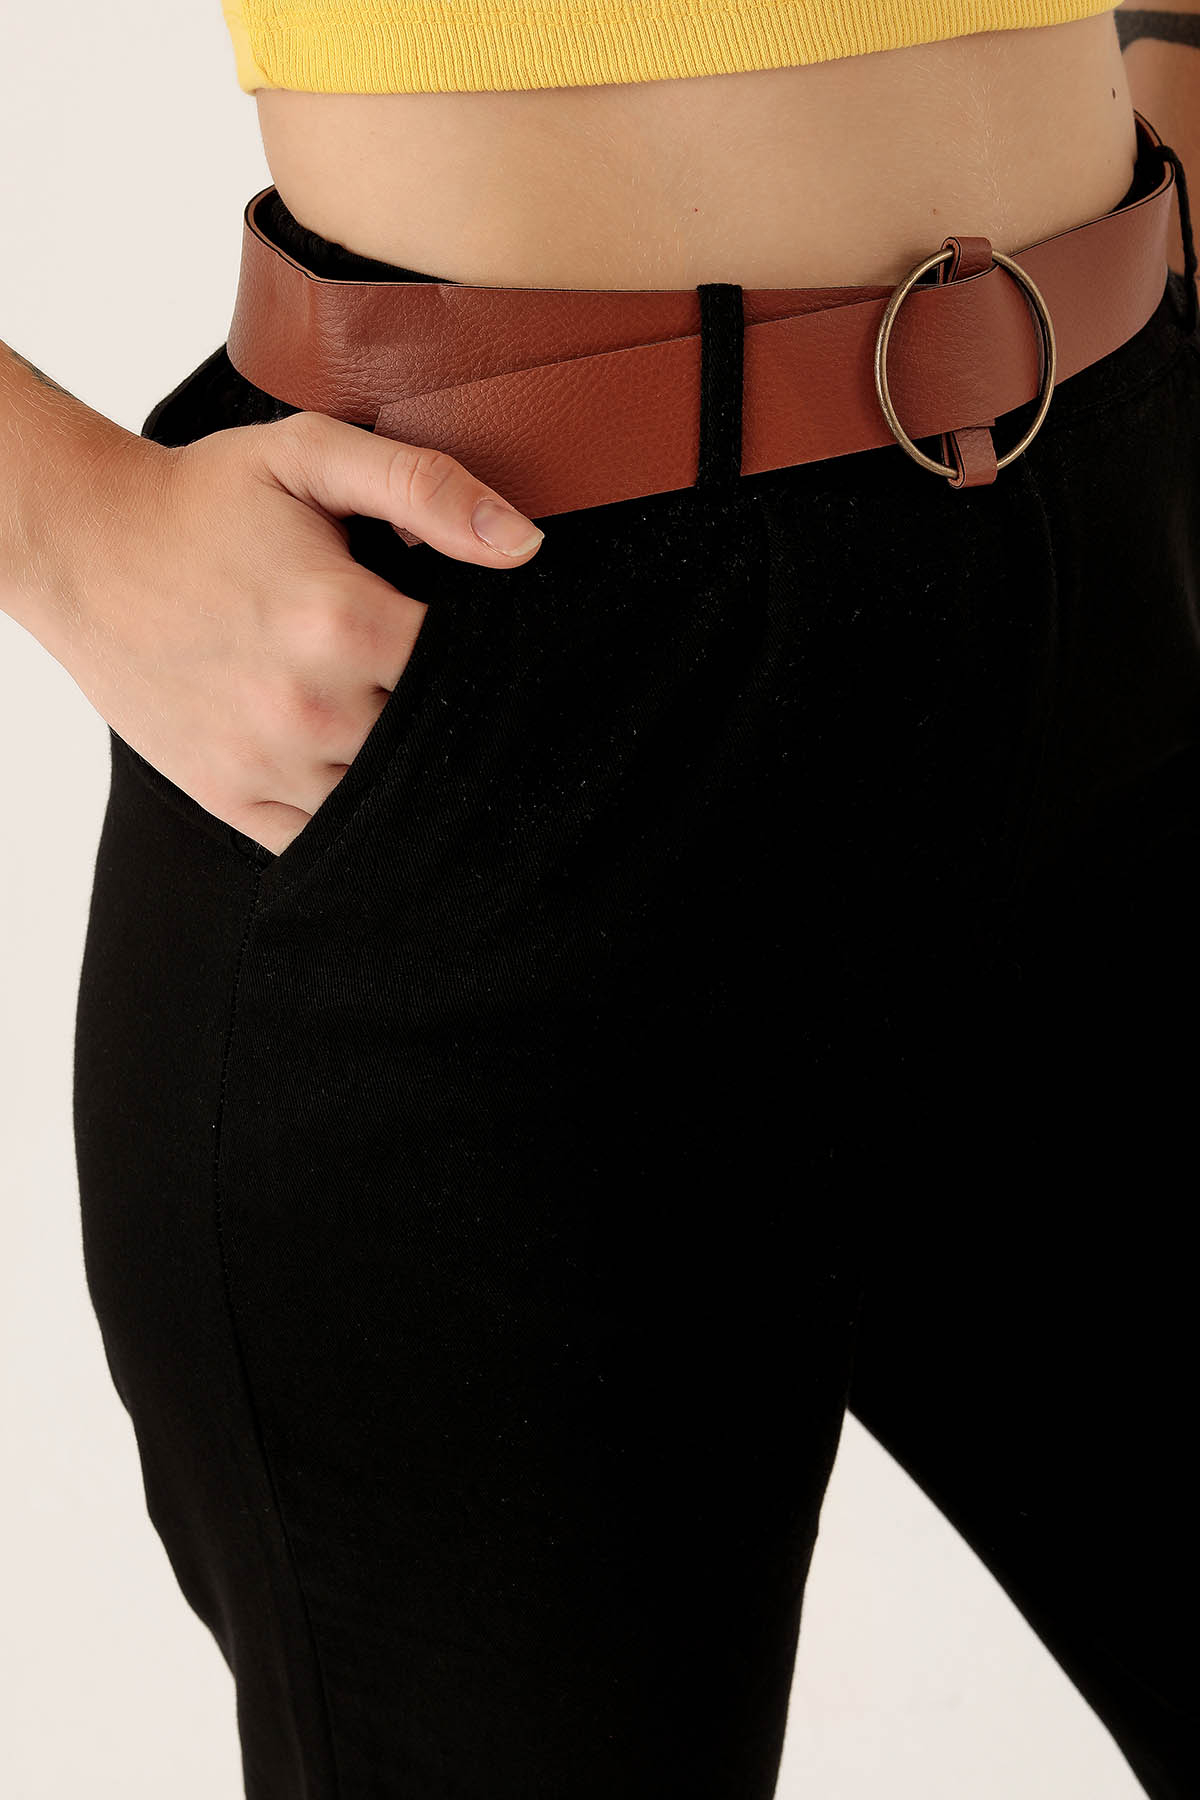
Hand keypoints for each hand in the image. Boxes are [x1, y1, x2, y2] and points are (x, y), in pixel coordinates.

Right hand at [52, 411, 543, 853]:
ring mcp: (266, 760)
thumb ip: (425, 488)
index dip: (488, 662)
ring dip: (403, 769)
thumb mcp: (311, 455)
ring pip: (384, 798)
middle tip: (444, 689)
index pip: (465, 672)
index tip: (481, 645)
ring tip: (395, 721)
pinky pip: (323, 836)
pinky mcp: (230, 794)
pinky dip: (351, 814)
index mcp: (340, 619)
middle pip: (431, 740)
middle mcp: (308, 704)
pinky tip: (355, 770)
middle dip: (448, 716)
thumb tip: (523, 545)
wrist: (81, 546)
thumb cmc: (202, 500)